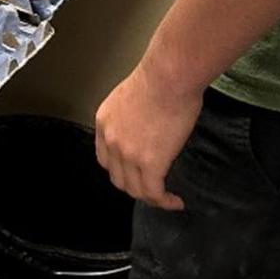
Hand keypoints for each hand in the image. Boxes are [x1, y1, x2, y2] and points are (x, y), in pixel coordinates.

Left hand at [95, 64, 201, 210]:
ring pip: (134, 189)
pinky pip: (153, 192)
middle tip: (152, 189)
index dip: (120, 170)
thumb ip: (133, 115)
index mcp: (104, 122)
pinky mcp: (150, 162)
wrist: (169, 77)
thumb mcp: (133, 96)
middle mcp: (110, 140)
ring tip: (166, 199)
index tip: (135, 174)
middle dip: (134, 187)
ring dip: (151, 198)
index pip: (105, 158)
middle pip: (117, 177)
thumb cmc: (161, 77)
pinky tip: (175, 202)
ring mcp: (127, 154)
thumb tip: (147, 123)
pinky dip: (164, 201)